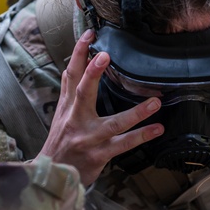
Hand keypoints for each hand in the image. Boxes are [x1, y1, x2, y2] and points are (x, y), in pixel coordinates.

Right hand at [37, 29, 163, 185]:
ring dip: (135, 112)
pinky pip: (123, 144)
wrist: (52, 174)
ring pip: (112, 122)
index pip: (71, 74)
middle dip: (92, 73)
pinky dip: (141, 136)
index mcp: (67, 106)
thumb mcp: (61, 114)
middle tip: (105, 55)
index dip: (78, 53)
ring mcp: (88, 138)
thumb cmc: (61, 142)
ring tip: (155, 102)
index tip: (89, 35)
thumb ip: (68, 91)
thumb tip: (71, 65)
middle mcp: (75, 119)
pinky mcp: (99, 154)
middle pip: (82, 92)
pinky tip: (156, 128)